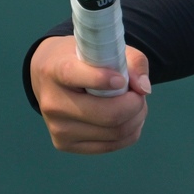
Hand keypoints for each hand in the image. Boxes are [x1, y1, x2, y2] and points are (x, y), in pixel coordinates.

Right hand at [28, 35, 151, 153]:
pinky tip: (129, 117)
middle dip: (135, 104)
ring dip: (136, 117)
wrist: (49, 77)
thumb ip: (131, 61)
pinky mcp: (64, 145)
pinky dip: (130, 132)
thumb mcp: (105, 48)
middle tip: (140, 93)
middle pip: (107, 115)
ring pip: (114, 133)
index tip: (121, 80)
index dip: (103, 79)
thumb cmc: (84, 59)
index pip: (75, 76)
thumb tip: (144, 89)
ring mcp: (57, 128)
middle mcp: (53, 102)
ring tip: (135, 103)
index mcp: (56, 70)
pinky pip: (112, 145)